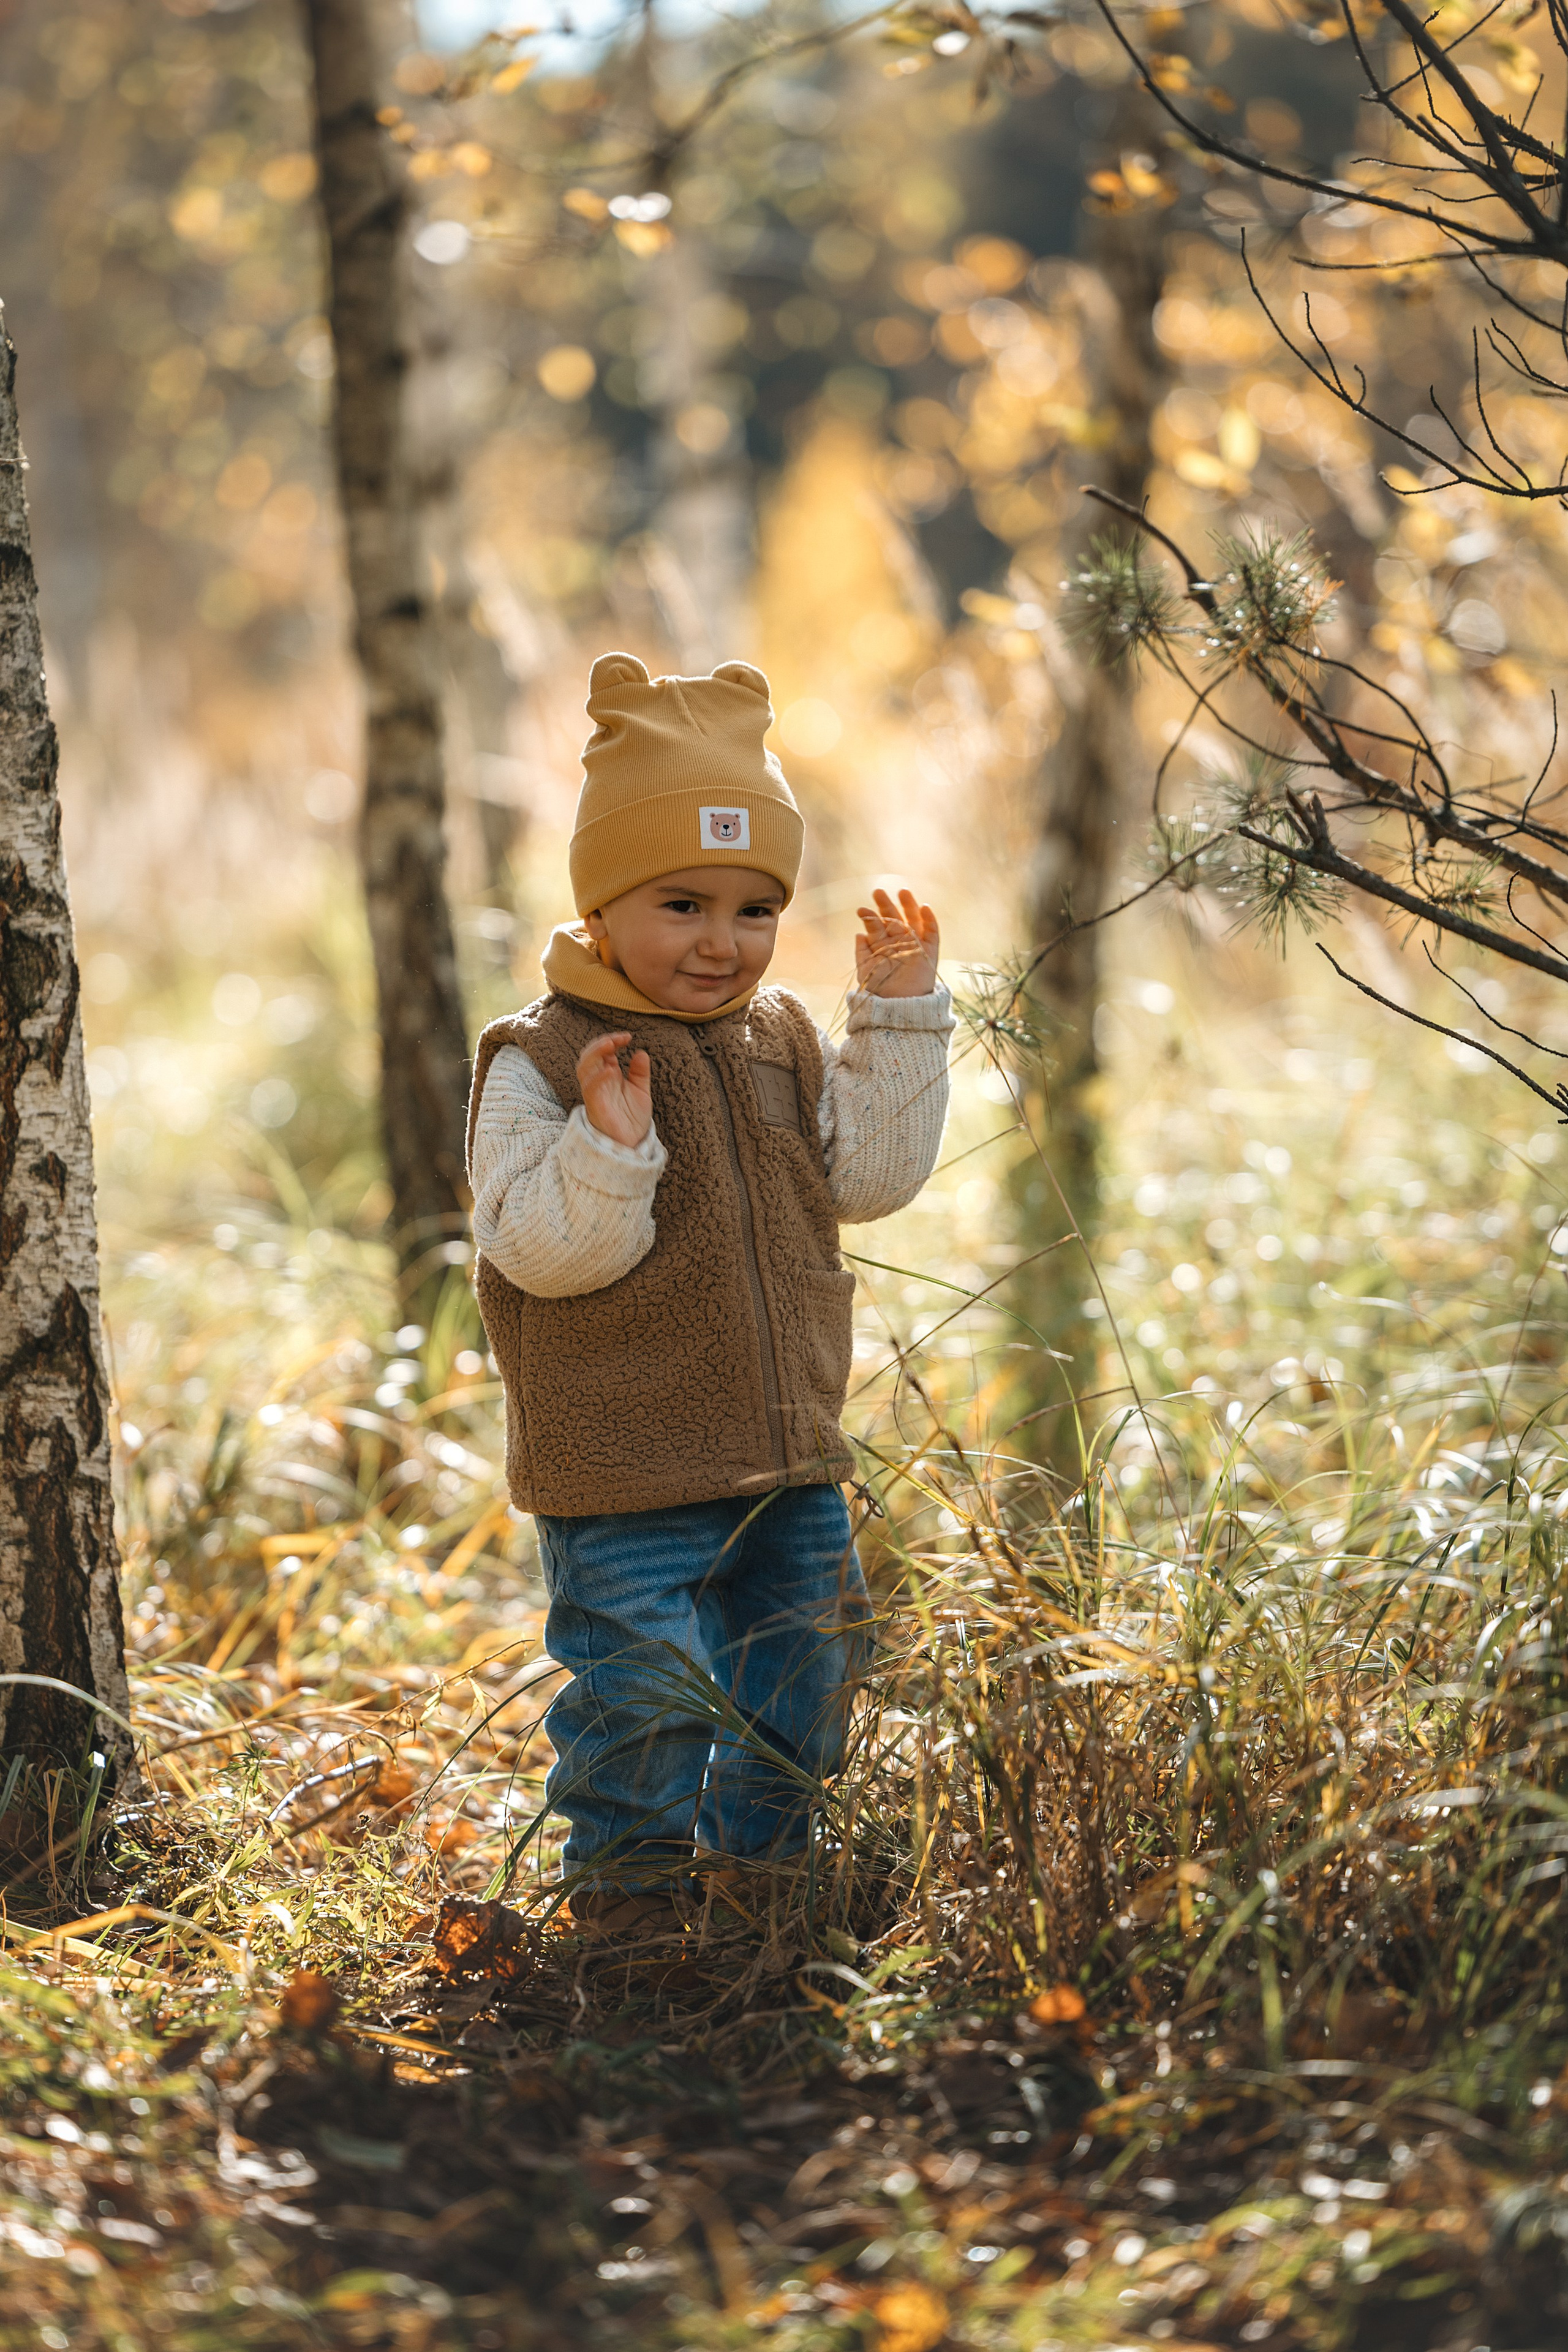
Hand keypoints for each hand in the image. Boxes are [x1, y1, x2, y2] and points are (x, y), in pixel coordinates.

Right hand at [577, 1032, 652, 1147]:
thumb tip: (641, 1052)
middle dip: (602, 1043)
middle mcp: (599, 1080)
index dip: (613, 1040)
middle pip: (590, 1055)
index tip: (628, 1037)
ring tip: (611, 1044)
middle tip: (619, 1038)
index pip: (604, 1050)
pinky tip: (612, 1069)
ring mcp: (595, 1092)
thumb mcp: (641, 1091)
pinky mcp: (594, 1104)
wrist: (631, 1143)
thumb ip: (640, 1072)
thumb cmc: (632, 1118)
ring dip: (595, 1053)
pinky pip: (590, 1087)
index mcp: (609, 1074)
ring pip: (584, 1067)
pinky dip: (599, 1077)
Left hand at [854, 887, 940, 997]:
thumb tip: (859, 934)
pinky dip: (930, 920)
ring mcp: (915, 946)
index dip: (871, 916)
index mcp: (883, 946)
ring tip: (902, 891)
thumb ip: (861, 953)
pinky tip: (924, 907)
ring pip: (912, 921)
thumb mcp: (866, 971)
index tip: (861, 909)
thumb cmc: (879, 991)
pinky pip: (932, 933)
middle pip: (894, 919)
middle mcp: (899, 943)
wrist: (898, 1007)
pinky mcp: (930, 952)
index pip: (877, 926)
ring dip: (908, 906)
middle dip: (886, 906)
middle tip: (877, 892)